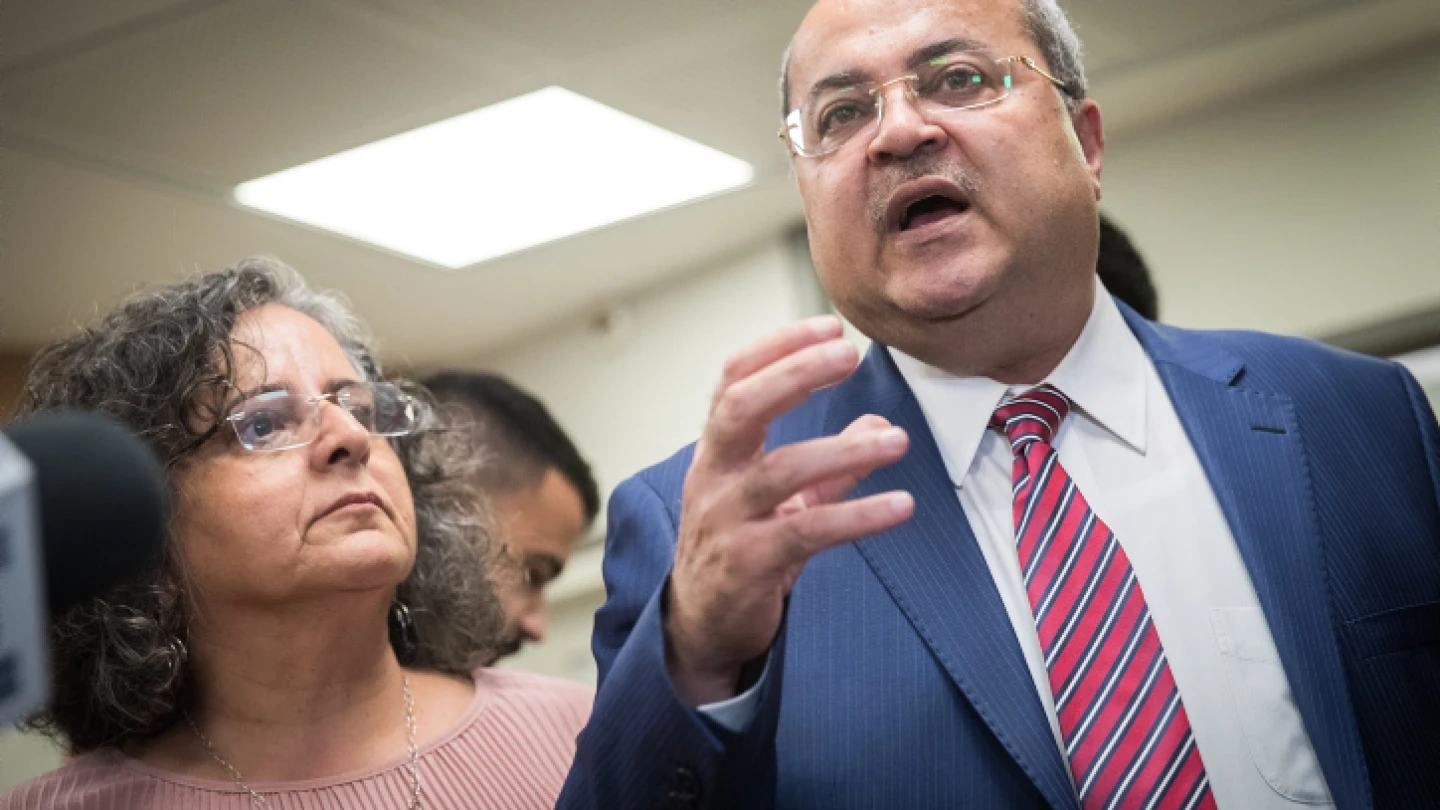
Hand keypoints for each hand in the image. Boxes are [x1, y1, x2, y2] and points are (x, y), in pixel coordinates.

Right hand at [665, 316, 913, 704]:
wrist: (704, 628)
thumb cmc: (742, 550)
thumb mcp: (783, 501)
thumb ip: (829, 467)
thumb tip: (878, 425)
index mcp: (718, 451)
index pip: (734, 380)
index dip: (777, 348)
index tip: (829, 326)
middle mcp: (713, 477)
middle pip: (741, 408)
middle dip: (794, 374)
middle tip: (848, 353)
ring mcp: (726, 520)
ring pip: (780, 471)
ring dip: (844, 452)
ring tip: (899, 441)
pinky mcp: (747, 564)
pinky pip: (806, 531)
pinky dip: (857, 516)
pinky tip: (901, 505)